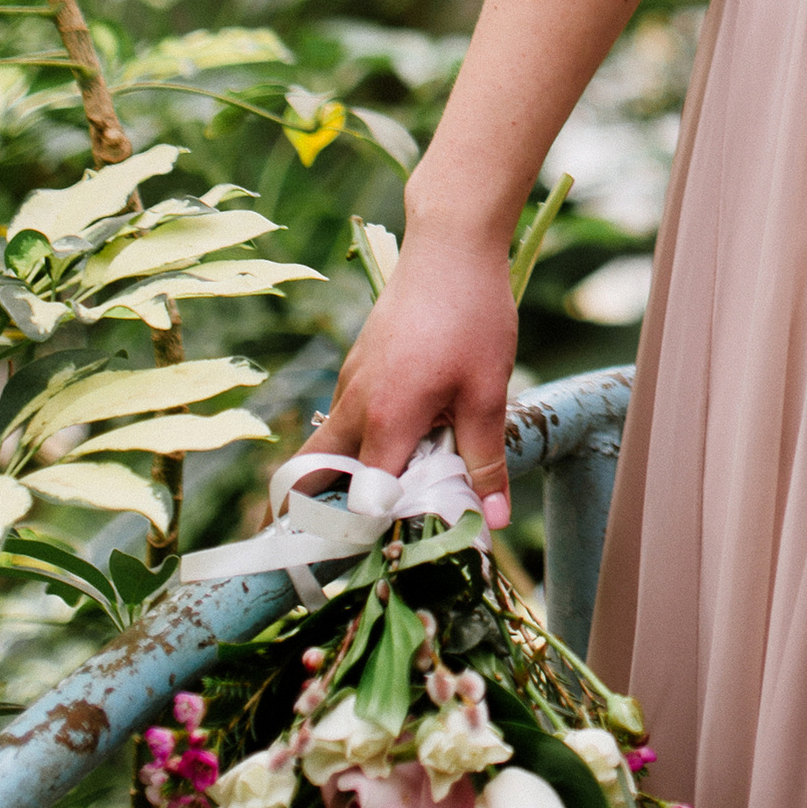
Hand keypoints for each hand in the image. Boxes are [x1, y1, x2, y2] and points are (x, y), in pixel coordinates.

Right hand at [309, 218, 517, 527]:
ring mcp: (351, 381)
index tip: (374, 563)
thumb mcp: (487, 392)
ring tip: (369, 506)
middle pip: (314, 475)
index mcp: (385, 420)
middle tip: (320, 554)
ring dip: (340, 477)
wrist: (451, 243)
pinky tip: (399, 445)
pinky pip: (347, 416)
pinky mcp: (359, 364)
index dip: (366, 534)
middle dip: (310, 515)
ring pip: (329, 445)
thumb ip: (485, 460)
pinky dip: (358, 442)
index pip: (361, 500)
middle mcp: (355, 405)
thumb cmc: (472, 314)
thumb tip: (496, 520)